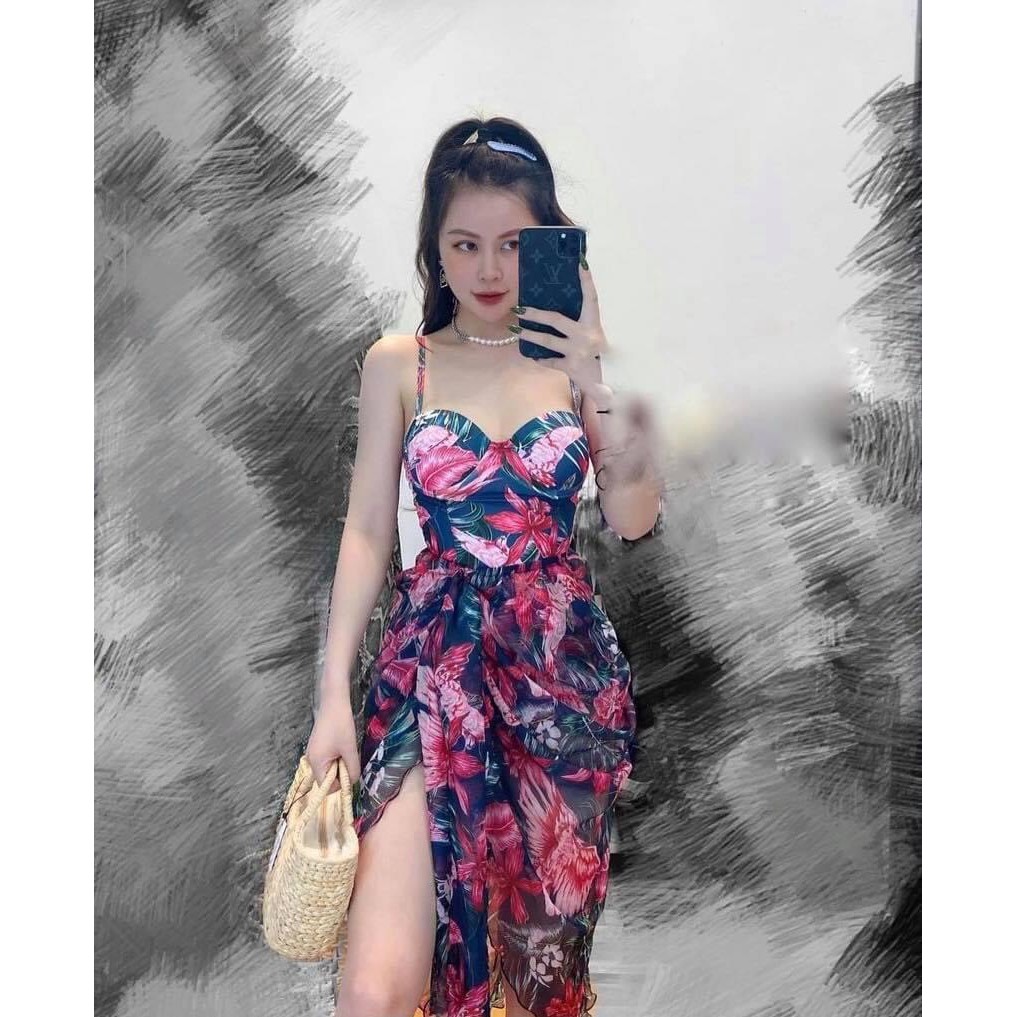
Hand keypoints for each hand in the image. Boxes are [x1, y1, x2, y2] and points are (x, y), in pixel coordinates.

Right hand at [306, 699, 360, 792]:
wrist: (334, 702)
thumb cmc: (341, 725)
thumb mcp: (350, 749)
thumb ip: (352, 769)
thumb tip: (353, 782)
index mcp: (316, 763)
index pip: (326, 787)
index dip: (340, 783)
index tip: (349, 770)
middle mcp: (311, 760)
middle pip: (327, 777)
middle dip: (340, 771)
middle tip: (349, 756)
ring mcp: (313, 753)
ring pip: (329, 768)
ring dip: (340, 762)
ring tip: (346, 748)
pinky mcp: (317, 746)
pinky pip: (327, 759)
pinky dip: (336, 756)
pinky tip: (342, 743)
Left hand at [511, 259, 613, 404]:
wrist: (611, 384)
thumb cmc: (603, 358)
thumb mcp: (596, 338)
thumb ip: (583, 326)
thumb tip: (560, 314)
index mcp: (595, 325)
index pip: (591, 297)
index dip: (586, 279)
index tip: (580, 262)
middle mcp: (586, 336)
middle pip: (556, 319)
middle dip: (535, 314)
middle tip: (519, 308)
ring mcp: (577, 352)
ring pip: (548, 340)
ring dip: (530, 335)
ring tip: (516, 329)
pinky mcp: (570, 367)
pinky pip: (551, 361)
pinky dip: (542, 359)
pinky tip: (533, 356)